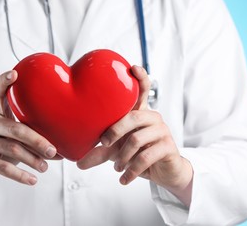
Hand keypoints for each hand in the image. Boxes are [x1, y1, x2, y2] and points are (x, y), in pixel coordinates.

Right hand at [0, 70, 58, 189]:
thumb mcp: (13, 138)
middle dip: (38, 140)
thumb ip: (33, 137)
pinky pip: (4, 168)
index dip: (4, 82)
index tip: (14, 72)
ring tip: (46, 168)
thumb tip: (64, 150)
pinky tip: (33, 180)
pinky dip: (21, 175)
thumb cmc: (1, 147)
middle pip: (16, 128)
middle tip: (53, 151)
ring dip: (33, 160)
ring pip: (13, 149)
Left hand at [77, 66, 192, 204]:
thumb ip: (99, 153)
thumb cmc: (138, 152)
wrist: (162, 171)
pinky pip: (146, 157)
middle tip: (104, 144)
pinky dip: (132, 170)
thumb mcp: (116, 151)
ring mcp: (162, 131)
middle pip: (133, 116)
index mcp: (140, 113)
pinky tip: (124, 179)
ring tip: (117, 168)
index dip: (141, 77)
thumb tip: (77, 162)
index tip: (133, 66)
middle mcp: (153, 118)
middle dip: (115, 130)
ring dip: (122, 156)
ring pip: (137, 139)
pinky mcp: (168, 147)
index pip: (144, 90)